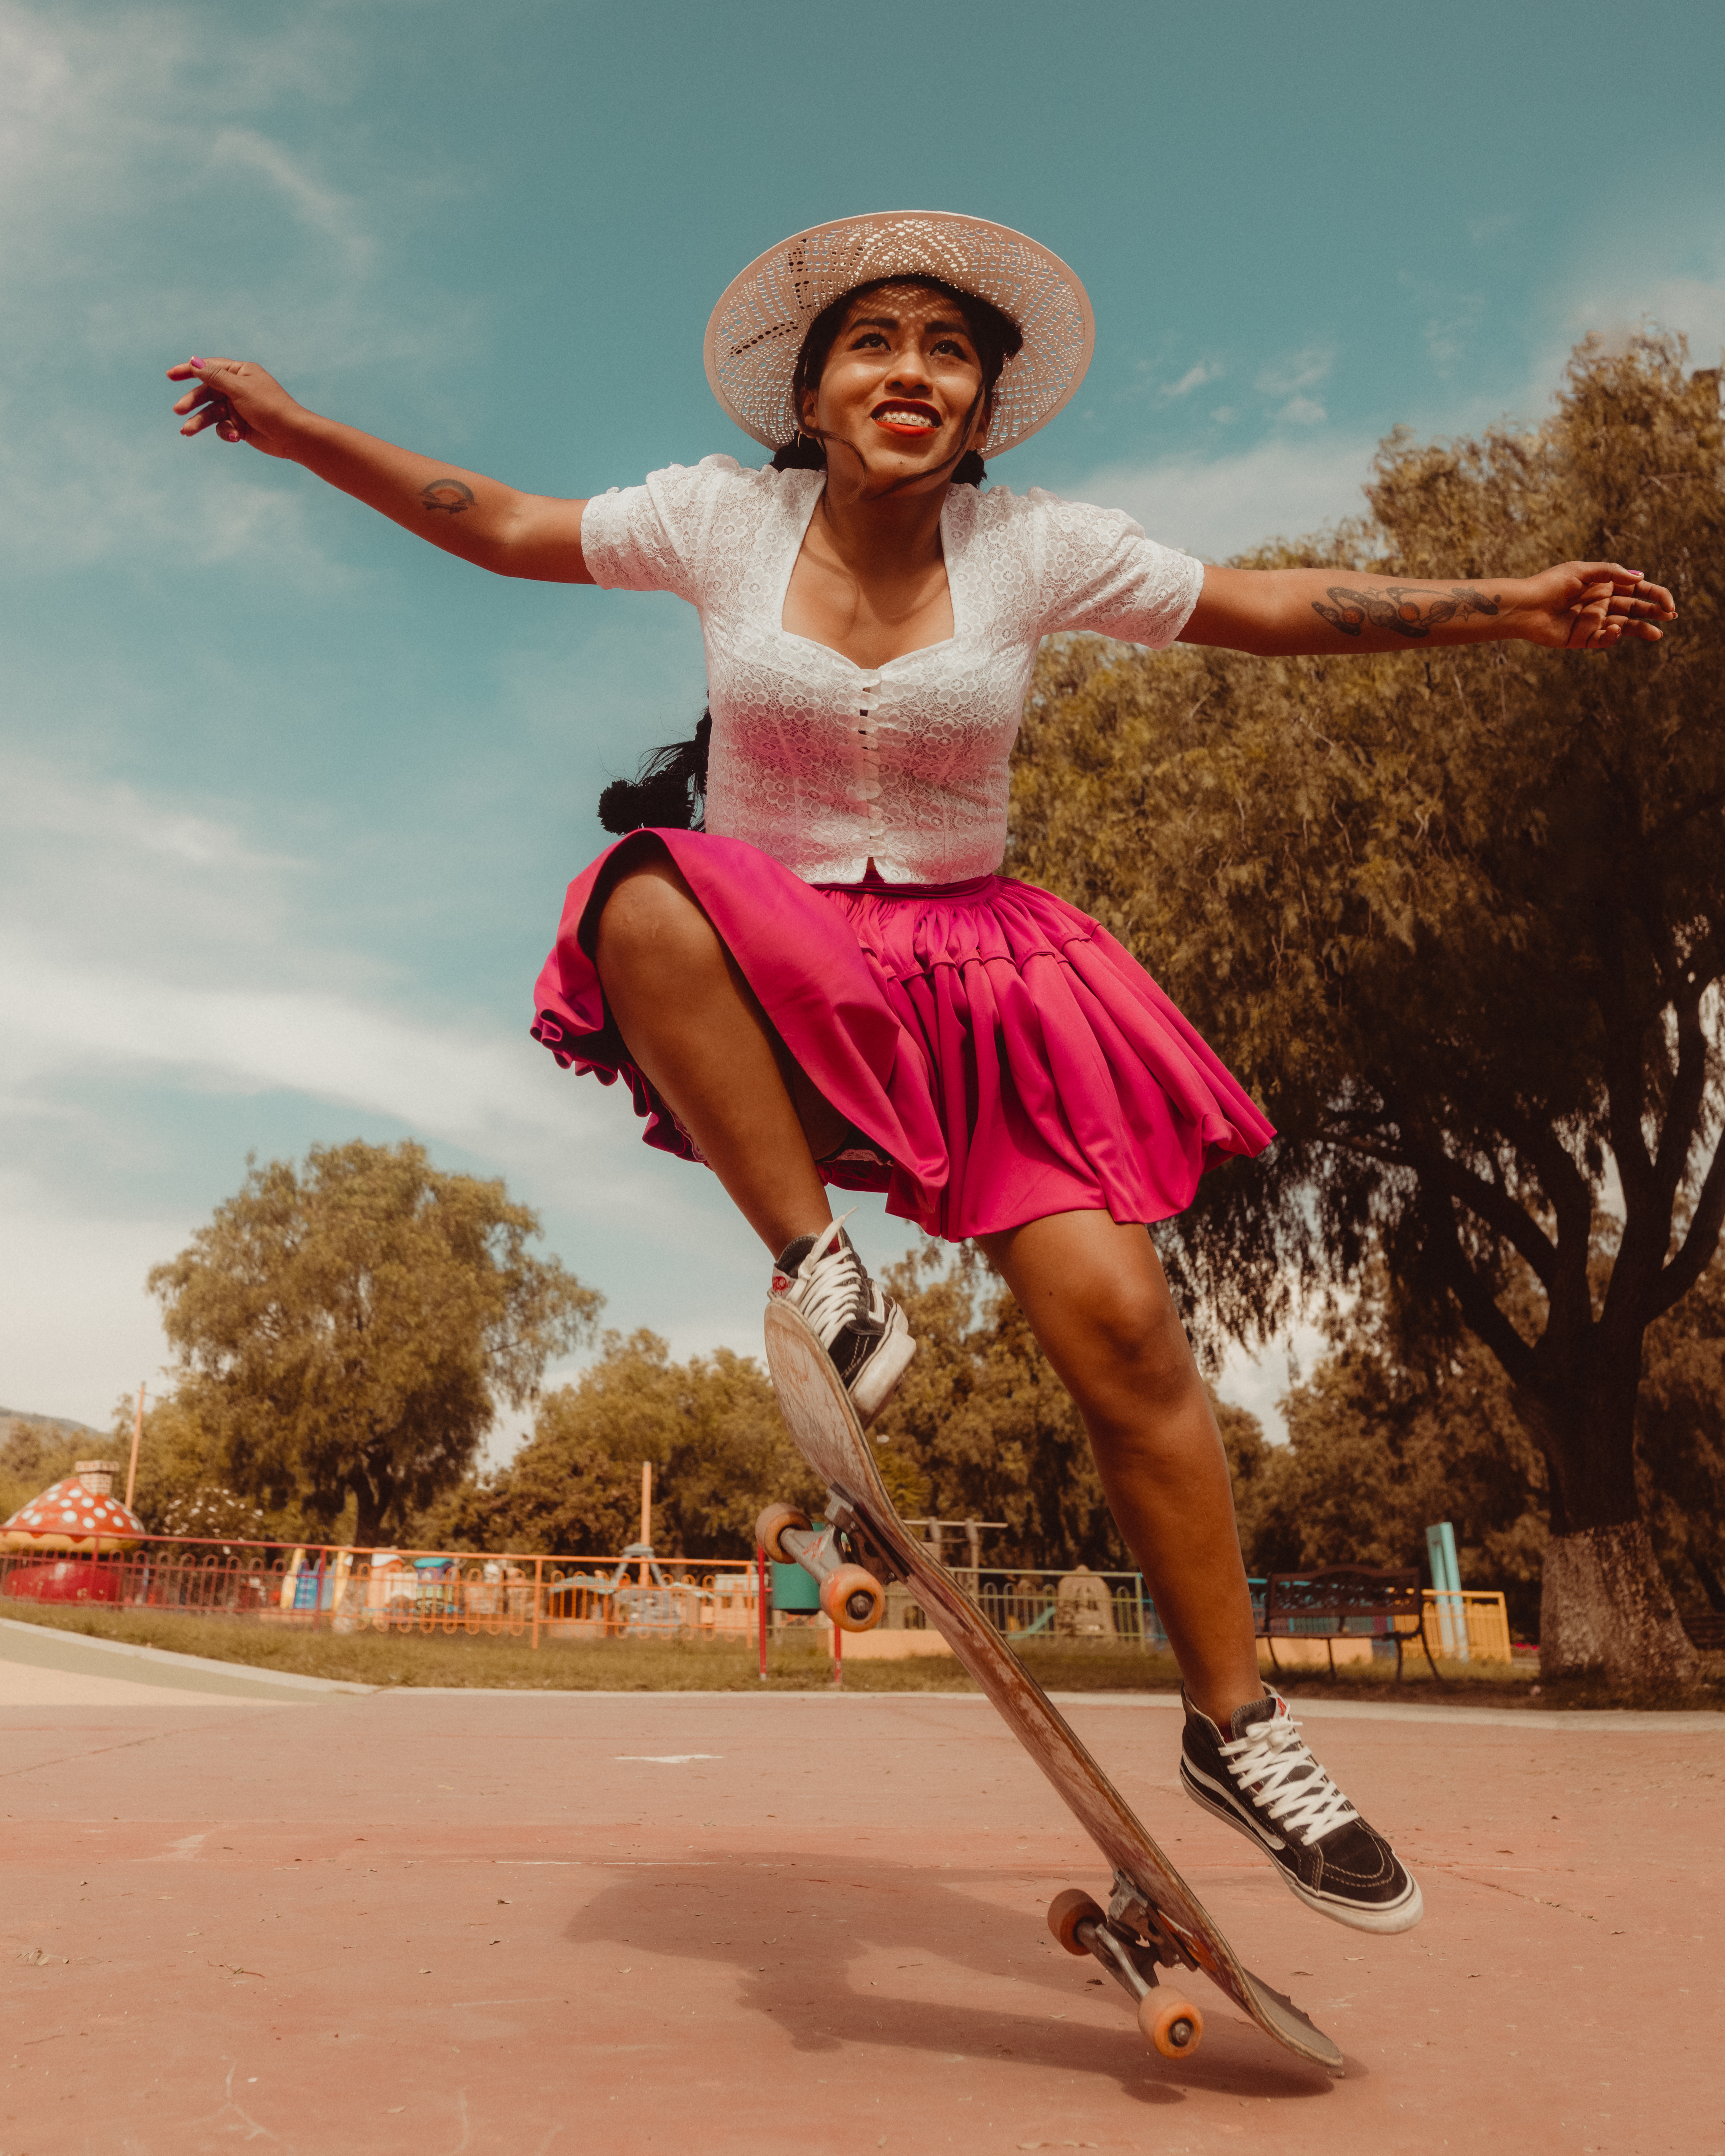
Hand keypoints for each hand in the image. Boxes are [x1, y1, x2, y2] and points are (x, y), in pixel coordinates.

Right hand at [167, 357, 304, 460]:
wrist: (292, 436)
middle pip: (207, 392)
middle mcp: (238, 388)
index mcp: (240, 372)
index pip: (209, 368)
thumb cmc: (269, 407)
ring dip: (200, 421)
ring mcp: (239, 407)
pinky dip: (225, 432)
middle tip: (178, 410)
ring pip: (212, 412)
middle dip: (192, 401)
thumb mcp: (239, 389)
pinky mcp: (241, 426)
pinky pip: (224, 427)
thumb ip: (215, 377)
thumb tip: (194, 361)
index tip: (170, 375)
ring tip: (186, 431)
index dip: (188, 370)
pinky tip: (233, 436)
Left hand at [1510, 561, 1676, 650]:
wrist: (1524, 606)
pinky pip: (1604, 639)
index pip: (1636, 590)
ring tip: (1657, 634)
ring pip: (1624, 626)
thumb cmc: (1550, 584)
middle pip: (1634, 609)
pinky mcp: (1582, 639)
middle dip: (1653, 613)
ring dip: (1641, 629)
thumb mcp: (1582, 571)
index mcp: (1604, 585)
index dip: (1655, 595)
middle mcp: (1601, 604)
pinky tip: (1616, 629)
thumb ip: (1611, 572)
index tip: (1669, 603)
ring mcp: (1593, 622)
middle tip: (1670, 617)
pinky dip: (1613, 635)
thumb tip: (1639, 577)